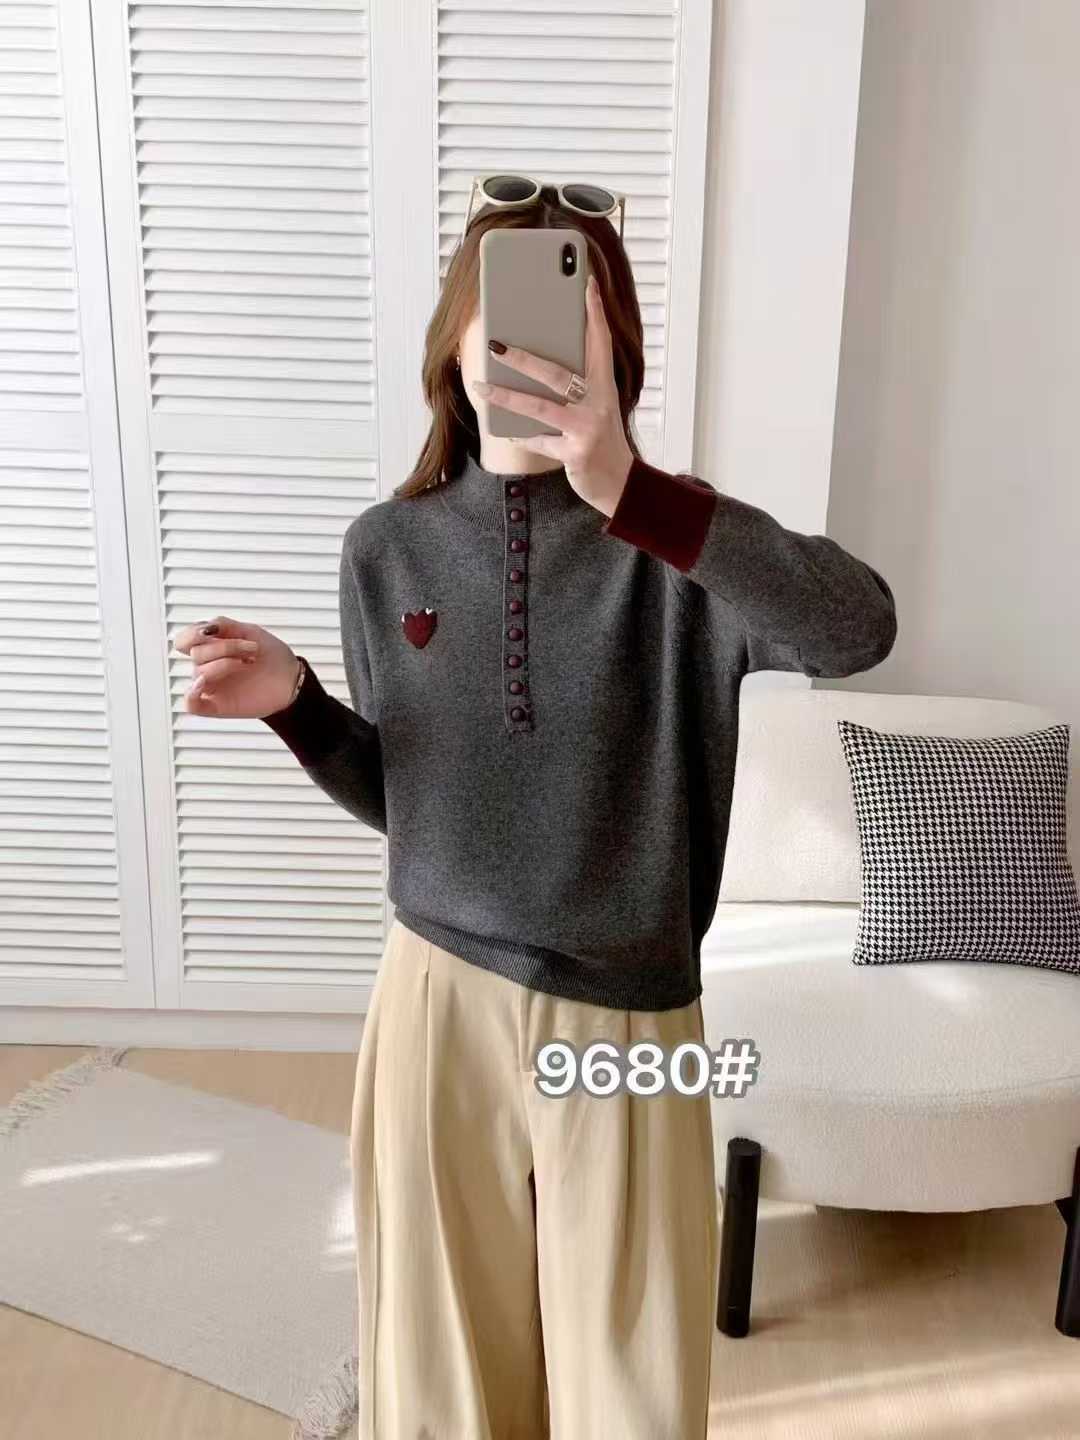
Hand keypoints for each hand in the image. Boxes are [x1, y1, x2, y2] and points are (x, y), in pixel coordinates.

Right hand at [171, 615, 300, 717]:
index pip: (184, 640)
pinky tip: (204, 684)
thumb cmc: (272, 657)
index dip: (192, 633)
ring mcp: (212, 687)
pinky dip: (191, 694)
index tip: (214, 631)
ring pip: (199, 672)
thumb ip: (224, 625)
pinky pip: (191, 704)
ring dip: (225, 663)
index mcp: (212, 648)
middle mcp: (208, 667)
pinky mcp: (217, 705)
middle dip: (225, 647)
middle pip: (196, 653)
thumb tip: (204, 627)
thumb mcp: (250, 631)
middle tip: (251, 649)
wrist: (292, 679)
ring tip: (247, 663)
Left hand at [473, 272, 633, 517]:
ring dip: (505, 396)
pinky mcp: (575, 452)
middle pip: (555, 373)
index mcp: (605, 386)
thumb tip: (533, 364)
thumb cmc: (601, 440)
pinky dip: (522, 437)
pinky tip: (507, 433)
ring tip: (480, 387)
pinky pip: (539, 441)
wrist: (619, 483)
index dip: (594, 312)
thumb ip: (576, 386)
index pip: (601, 342)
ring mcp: (587, 428)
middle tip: (495, 345)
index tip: (586, 283)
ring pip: (539, 406)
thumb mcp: (596, 407)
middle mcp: (598, 403)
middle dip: (522, 358)